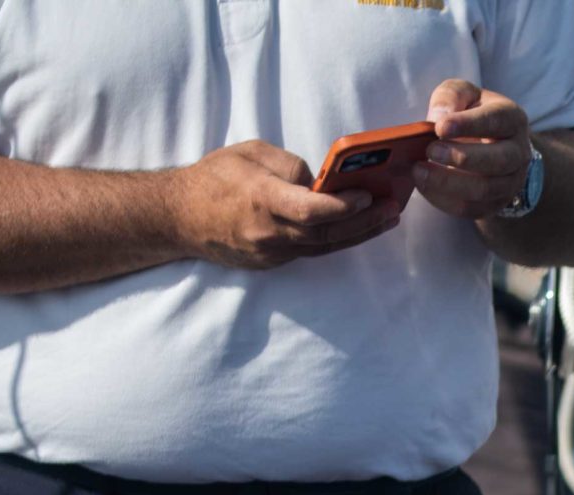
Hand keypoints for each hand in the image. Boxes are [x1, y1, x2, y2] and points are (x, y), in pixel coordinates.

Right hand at [169, 140, 398, 270]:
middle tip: (395, 206)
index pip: (311, 210)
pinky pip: (312, 251)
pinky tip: (358, 228)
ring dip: (359, 233)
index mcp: (261, 198)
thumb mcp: (250, 152)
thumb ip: (290, 165)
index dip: (344, 206)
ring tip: (388, 218)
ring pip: (324, 246)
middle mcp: (268, 232)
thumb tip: (322, 180)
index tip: (369, 196)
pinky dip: (337, 239)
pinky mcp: (273, 262)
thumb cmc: (215, 177)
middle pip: (327, 233)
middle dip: (365, 221)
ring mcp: (271, 252)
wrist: (179, 217)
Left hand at [416, 79, 532, 221]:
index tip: (440, 127)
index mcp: (512, 119)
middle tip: (430, 151)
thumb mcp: (463, 95)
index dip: (468, 125)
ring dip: (449, 183)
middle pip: (497, 160)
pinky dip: (445, 201)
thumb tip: (438, 118)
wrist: (492, 145)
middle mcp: (518, 153)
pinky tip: (425, 187)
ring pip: (484, 190)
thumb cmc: (473, 114)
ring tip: (420, 171)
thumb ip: (451, 97)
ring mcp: (510, 182)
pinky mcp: (495, 204)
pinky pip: (472, 209)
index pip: (495, 121)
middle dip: (461, 157)